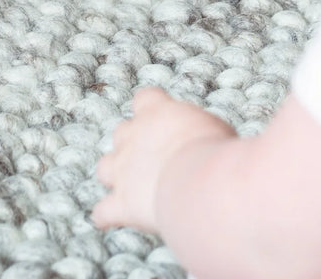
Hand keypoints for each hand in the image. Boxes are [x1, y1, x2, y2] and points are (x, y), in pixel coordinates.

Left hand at [93, 88, 236, 233]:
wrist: (201, 183)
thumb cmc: (217, 152)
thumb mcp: (214, 130)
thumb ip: (199, 132)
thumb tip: (208, 142)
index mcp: (157, 111)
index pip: (145, 99)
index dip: (151, 109)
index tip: (162, 119)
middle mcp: (134, 136)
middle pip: (121, 132)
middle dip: (131, 145)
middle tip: (153, 158)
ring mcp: (123, 170)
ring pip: (104, 168)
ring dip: (114, 176)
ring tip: (131, 187)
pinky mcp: (122, 203)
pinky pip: (103, 211)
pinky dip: (106, 215)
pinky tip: (110, 220)